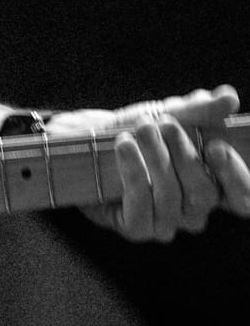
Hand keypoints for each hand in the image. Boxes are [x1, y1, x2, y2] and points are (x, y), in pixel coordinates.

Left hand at [45, 86, 249, 240]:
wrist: (91, 137)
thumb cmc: (138, 128)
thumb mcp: (171, 113)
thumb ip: (201, 110)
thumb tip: (230, 97)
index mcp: (212, 186)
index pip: (242, 199)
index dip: (235, 177)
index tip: (216, 146)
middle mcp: (194, 210)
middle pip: (204, 194)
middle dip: (184, 155)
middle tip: (163, 123)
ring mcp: (166, 223)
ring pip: (171, 198)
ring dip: (155, 158)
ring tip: (140, 129)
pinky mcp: (137, 228)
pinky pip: (141, 208)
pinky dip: (133, 173)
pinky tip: (124, 148)